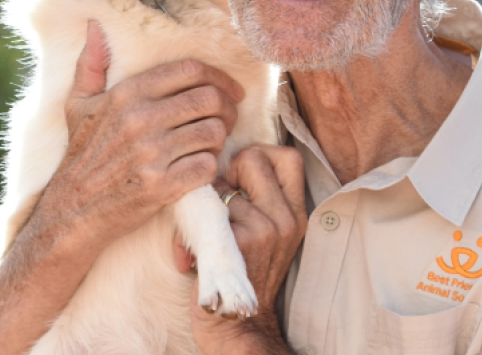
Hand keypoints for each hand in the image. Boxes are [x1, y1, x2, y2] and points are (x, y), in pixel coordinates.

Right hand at [34, 20, 245, 245]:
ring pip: (213, 132)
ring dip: (221, 138)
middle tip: (228, 117)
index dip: (219, 76)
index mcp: (126, 94)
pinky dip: (211, 167)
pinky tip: (201, 167)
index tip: (230, 90)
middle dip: (228, 107)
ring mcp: (151, 153)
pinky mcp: (162, 185)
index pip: (189, 70)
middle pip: (209, 98)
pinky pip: (207, 166)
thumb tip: (95, 26)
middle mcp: (140, 119)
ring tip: (213, 143)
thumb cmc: (81, 155)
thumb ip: (90, 64)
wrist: (73, 210)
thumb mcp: (78, 105)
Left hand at [176, 145, 306, 354]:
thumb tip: (215, 163)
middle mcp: (285, 219)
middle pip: (255, 157)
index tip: (240, 178)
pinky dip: (186, 235)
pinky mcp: (236, 244)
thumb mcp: (265, 235)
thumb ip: (255, 199)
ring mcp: (263, 230)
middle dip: (227, 170)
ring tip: (200, 236)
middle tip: (219, 201)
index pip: (289, 157)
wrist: (239, 327)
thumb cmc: (244, 276)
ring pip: (222, 185)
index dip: (259, 155)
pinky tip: (187, 256)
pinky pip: (204, 213)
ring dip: (203, 205)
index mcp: (295, 213)